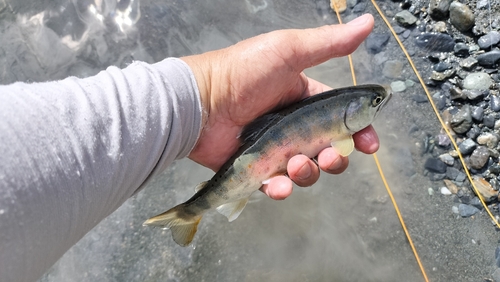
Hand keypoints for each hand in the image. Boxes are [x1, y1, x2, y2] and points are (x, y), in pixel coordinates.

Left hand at [183, 14, 377, 199]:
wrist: (201, 101)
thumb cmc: (242, 73)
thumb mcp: (288, 51)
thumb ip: (328, 43)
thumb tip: (367, 22)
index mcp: (303, 100)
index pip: (339, 119)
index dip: (359, 132)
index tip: (370, 144)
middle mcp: (292, 127)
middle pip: (327, 150)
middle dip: (336, 158)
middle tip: (330, 157)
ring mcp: (274, 150)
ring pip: (305, 171)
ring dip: (308, 173)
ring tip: (295, 164)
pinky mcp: (255, 169)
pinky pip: (276, 186)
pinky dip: (282, 189)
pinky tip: (279, 184)